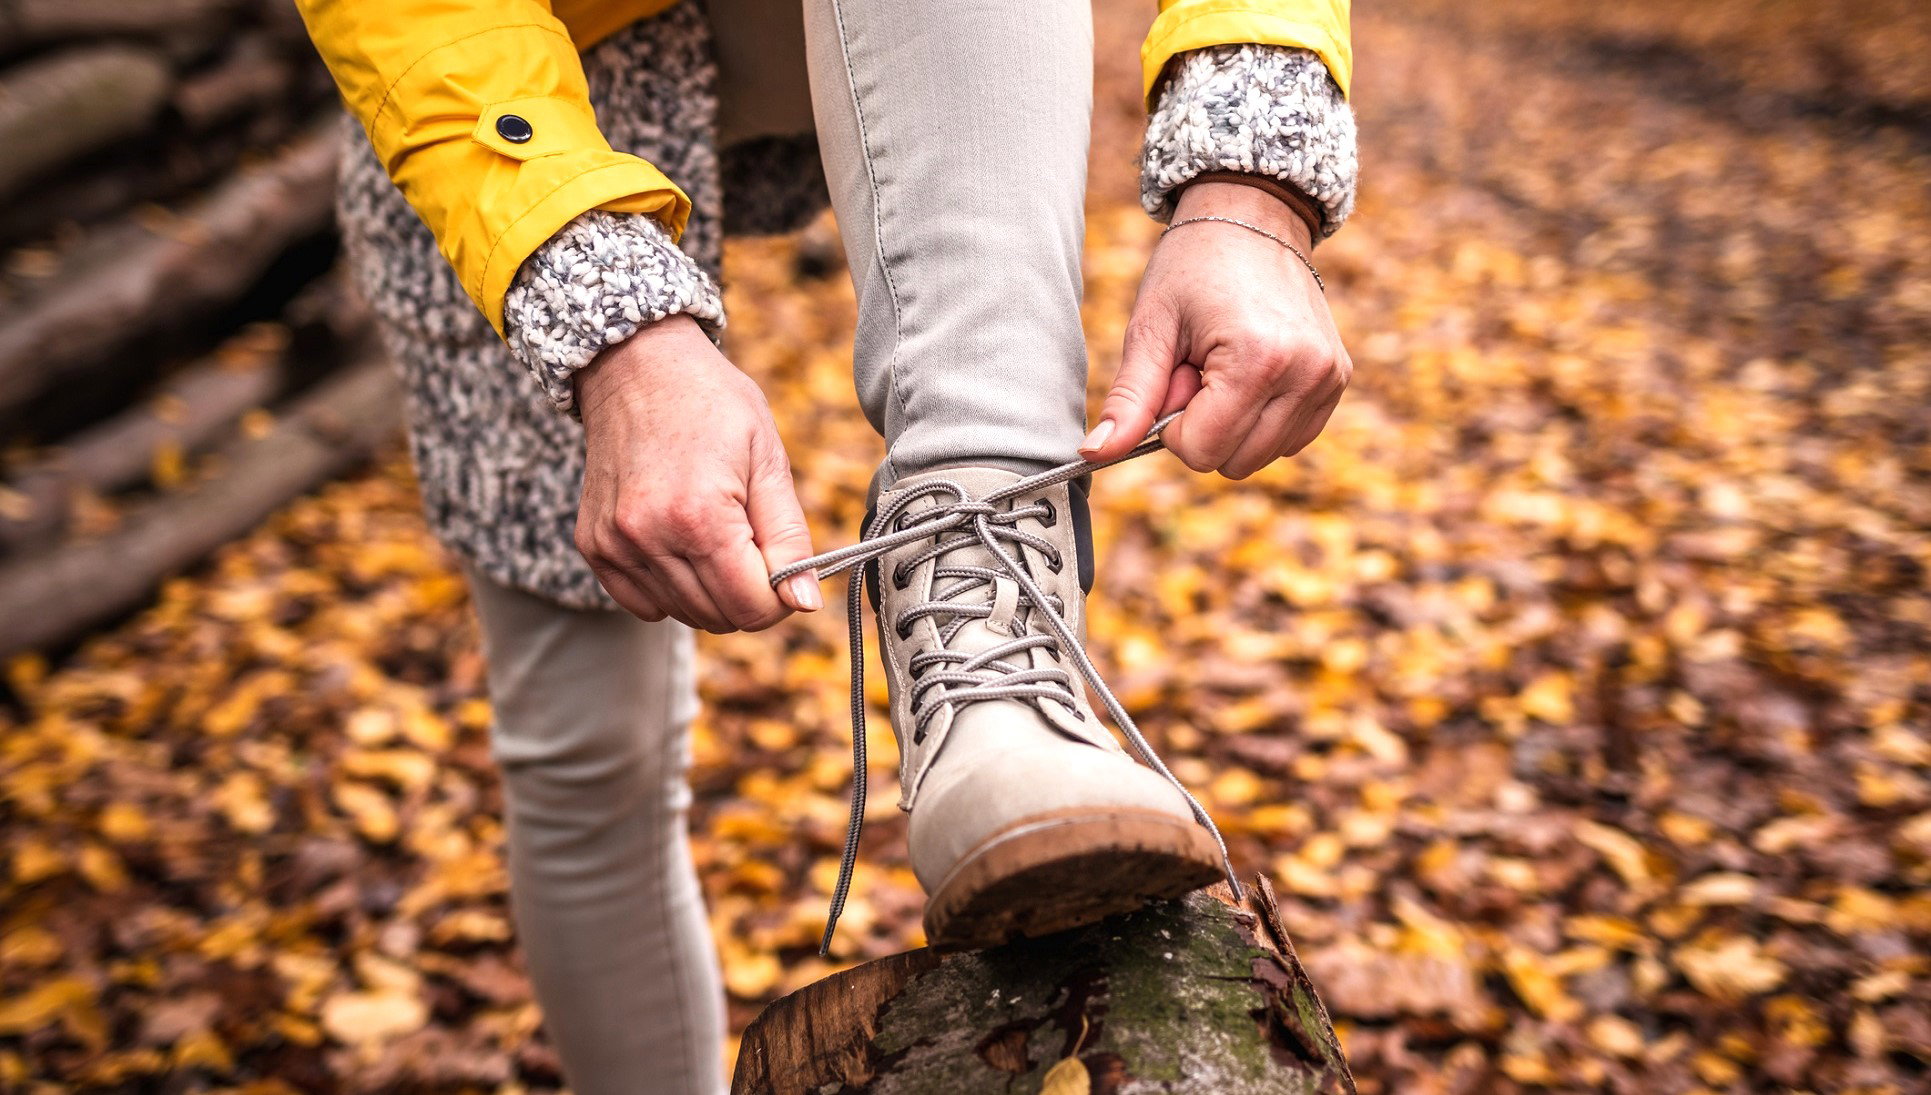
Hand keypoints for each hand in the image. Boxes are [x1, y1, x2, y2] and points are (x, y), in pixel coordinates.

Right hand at [574, 315, 819, 630]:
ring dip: (710, 590)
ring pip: (683, 614)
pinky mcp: (593, 546)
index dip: (780, 596)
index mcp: (700, 516)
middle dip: (747, 593)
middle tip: (750, 539)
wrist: (636, 366)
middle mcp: (649, 537)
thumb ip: (790, 538)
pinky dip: (670, 589)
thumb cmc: (712, 404)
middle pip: (719, 618)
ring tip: (714, 531)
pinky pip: (643, 604)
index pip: (752, 608)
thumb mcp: (768, 459)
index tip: (783, 563)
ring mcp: (614, 544)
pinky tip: (679, 542)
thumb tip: (805, 603)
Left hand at [1081, 179, 1350, 478]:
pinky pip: (1291, 438)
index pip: (1201, 450)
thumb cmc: (1192, 267)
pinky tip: (1252, 372)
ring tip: (1225, 364)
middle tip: (1199, 366)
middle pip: (1234, 462)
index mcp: (1257, 361)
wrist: (1252, 217)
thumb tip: (1094, 453)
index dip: (1173, 424)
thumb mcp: (1151, 329)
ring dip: (1233, 423)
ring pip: (1263, 457)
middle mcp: (1305, 374)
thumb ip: (1129, 399)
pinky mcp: (1337, 380)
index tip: (1175, 375)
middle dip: (1204, 425)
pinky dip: (1262, 420)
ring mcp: (1328, 379)